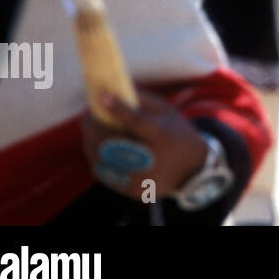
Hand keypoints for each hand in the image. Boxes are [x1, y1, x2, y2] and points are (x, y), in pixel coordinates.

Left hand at [80, 90, 208, 199]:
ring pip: (102, 159)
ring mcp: (138, 178)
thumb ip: (143, 101)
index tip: (101, 96)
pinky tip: (96, 145)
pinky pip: (104, 172)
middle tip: (87, 114)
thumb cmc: (176, 132)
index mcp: (162, 136)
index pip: (136, 122)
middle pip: (112, 143)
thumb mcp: (167, 112)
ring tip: (89, 128)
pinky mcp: (130, 189)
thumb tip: (115, 89)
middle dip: (94, 127)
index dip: (117, 109)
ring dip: (91, 141)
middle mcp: (150, 159)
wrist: (191, 169)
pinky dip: (96, 157)